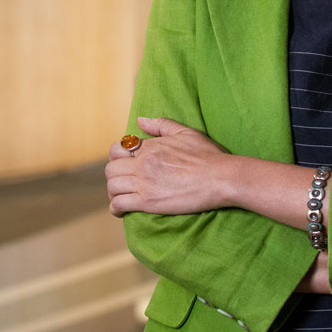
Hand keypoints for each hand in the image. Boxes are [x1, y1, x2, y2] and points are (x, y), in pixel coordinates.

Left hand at [105, 116, 229, 217]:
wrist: (220, 178)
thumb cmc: (207, 155)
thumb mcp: (185, 132)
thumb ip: (161, 124)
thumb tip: (140, 121)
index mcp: (150, 146)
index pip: (118, 149)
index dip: (118, 158)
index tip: (126, 165)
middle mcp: (142, 162)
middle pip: (111, 169)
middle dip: (115, 176)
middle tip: (124, 183)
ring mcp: (144, 182)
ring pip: (112, 186)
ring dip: (114, 192)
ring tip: (122, 196)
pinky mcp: (147, 201)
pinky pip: (119, 204)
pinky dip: (116, 208)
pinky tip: (121, 210)